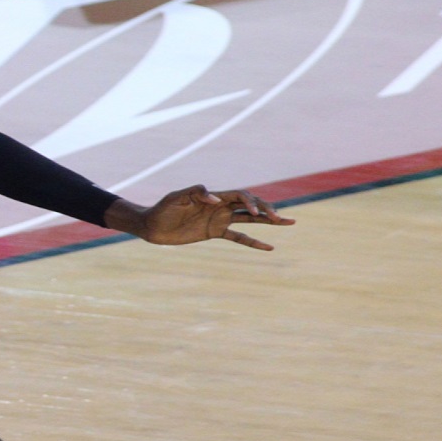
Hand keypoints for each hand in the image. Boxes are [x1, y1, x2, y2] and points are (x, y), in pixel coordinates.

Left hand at [115, 185, 295, 250]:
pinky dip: (253, 242)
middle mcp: (221, 207)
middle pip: (250, 205)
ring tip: (289, 222)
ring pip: (250, 220)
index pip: (240, 196)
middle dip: (267, 210)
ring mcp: (219, 220)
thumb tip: (214, 199)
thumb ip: (194, 193)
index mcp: (214, 197)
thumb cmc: (162, 209)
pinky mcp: (215, 233)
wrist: (152, 225)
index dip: (251, 202)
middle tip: (281, 218)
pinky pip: (239, 238)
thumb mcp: (175, 198)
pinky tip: (269, 247)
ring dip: (268, 221)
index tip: (254, 214)